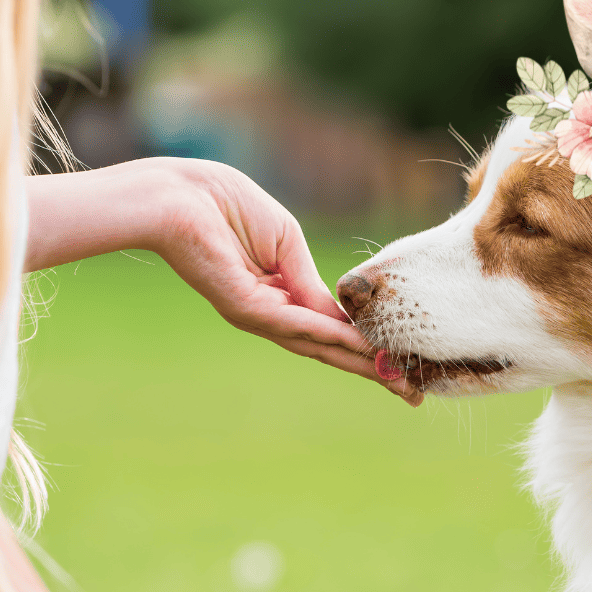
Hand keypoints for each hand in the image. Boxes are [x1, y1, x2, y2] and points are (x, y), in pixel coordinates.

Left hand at [148, 158, 421, 404]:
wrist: (180, 196)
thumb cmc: (227, 206)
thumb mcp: (286, 243)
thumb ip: (311, 281)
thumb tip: (341, 316)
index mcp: (279, 296)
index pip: (329, 329)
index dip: (366, 346)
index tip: (402, 364)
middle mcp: (269, 314)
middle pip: (327, 350)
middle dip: (371, 370)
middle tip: (411, 395)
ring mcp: (256, 315)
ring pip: (316, 345)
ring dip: (359, 362)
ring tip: (397, 380)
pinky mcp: (244, 308)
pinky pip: (296, 325)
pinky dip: (330, 336)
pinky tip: (360, 346)